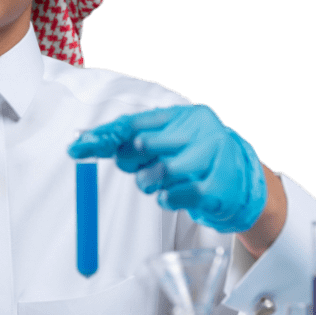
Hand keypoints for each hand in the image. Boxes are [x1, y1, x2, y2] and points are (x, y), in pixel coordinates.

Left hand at [68, 104, 266, 233]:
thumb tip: (81, 142)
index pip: (135, 122)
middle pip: (145, 144)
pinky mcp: (216, 188)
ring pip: (160, 172)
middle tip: (140, 166)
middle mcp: (201, 131)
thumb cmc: (193, 157)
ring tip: (161, 180)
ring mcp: (212, 158)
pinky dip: (167, 198)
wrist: (239, 182)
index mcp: (185, 116)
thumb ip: (128, 137)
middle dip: (131, 161)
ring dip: (150, 182)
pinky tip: (174, 193)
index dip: (104, 136)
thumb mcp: (167, 138)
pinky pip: (175, 196)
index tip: (77, 146)